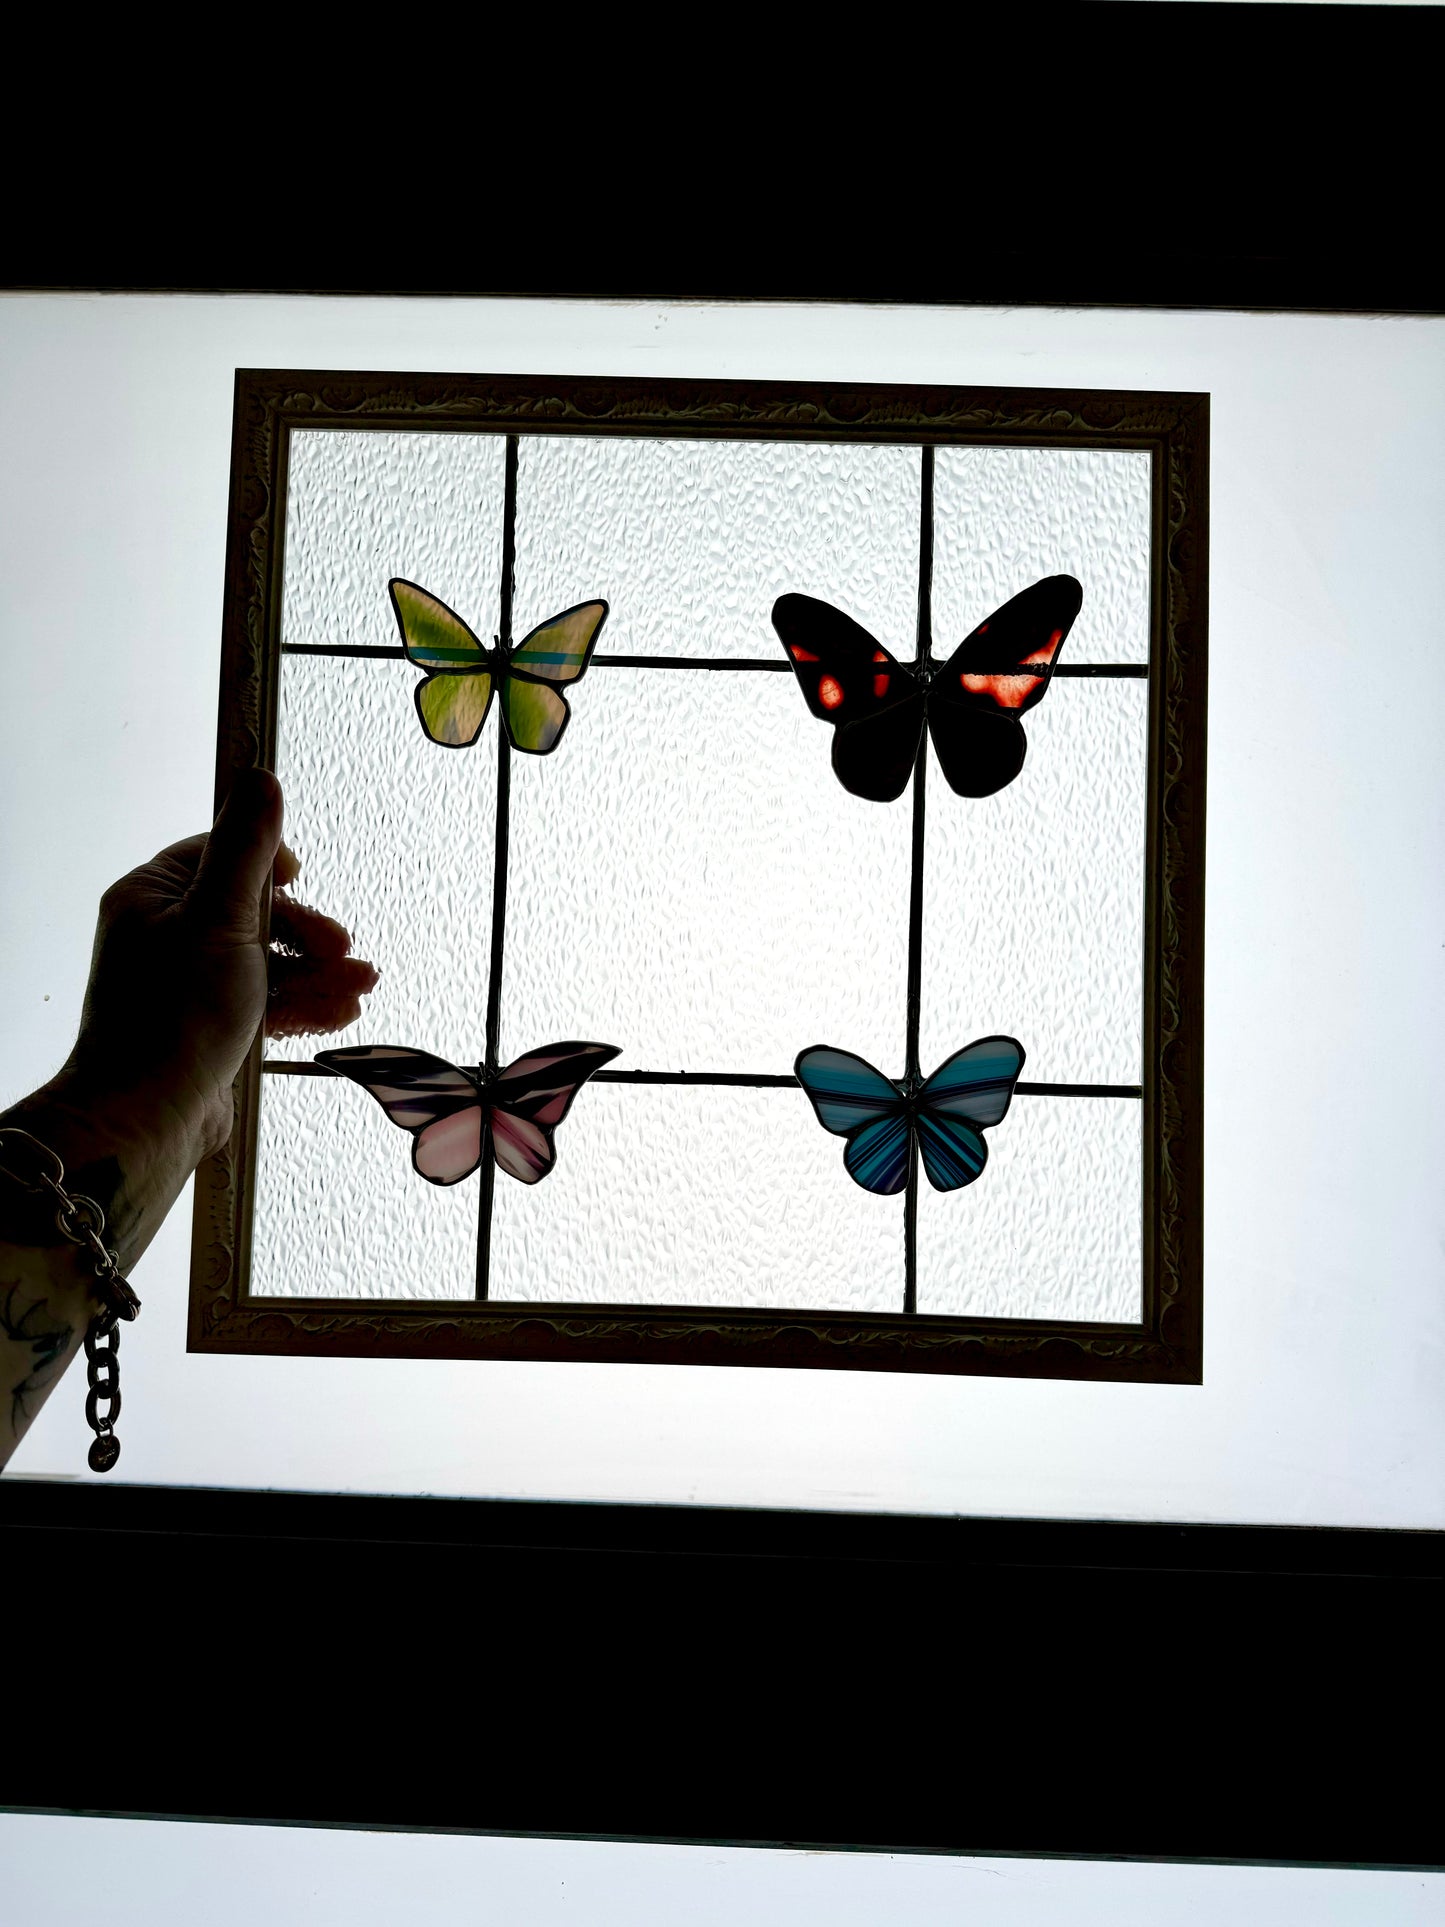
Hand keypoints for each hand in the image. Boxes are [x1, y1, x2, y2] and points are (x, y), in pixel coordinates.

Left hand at [62, 770, 377, 1168]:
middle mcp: (165, 935)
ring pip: (267, 961)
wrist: (150, 1117)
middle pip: (254, 912)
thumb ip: (247, 849)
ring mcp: (187, 984)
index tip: (302, 879)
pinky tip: (339, 1014)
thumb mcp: (220, 918)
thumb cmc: (174, 1016)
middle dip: (309, 933)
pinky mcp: (209, 1026)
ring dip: (318, 973)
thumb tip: (261, 777)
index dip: (269, 866)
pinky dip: (302, 1004)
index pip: (220, 856)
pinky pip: (264, 1001)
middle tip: (347, 951)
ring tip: (361, 989)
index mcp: (153, 896)